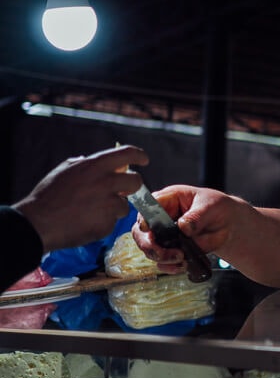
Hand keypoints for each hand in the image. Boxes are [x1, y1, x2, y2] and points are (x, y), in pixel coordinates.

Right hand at [14, 145, 149, 252]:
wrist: (37, 224)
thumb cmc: (47, 196)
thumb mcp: (64, 171)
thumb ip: (84, 164)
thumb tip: (94, 161)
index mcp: (95, 166)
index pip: (127, 153)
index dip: (139, 155)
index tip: (144, 160)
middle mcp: (106, 183)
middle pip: (136, 181)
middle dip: (131, 186)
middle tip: (123, 191)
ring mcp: (108, 205)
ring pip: (125, 206)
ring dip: (114, 208)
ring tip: (91, 211)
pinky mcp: (107, 224)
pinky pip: (112, 222)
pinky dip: (102, 223)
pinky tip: (86, 222)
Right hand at [130, 185, 245, 274]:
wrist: (228, 224)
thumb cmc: (217, 207)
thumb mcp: (211, 206)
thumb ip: (197, 216)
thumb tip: (184, 226)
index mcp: (167, 200)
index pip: (147, 208)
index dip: (144, 220)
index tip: (150, 230)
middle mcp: (159, 218)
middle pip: (140, 232)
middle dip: (150, 245)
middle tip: (165, 253)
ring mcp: (163, 236)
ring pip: (149, 250)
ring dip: (163, 258)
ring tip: (181, 258)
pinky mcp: (170, 251)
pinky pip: (162, 262)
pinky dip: (170, 267)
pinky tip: (183, 265)